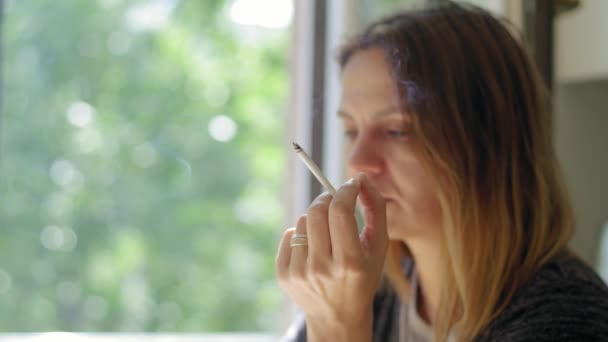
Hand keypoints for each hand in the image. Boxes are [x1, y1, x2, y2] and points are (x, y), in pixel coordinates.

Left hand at [275, 172, 387, 337]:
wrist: (338, 317)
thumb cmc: (363, 277)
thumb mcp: (378, 249)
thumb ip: (376, 210)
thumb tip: (362, 179)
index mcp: (350, 263)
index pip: (340, 211)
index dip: (345, 190)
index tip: (351, 185)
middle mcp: (322, 268)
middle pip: (317, 211)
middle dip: (328, 198)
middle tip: (336, 202)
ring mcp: (300, 273)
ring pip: (302, 221)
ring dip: (316, 219)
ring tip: (327, 235)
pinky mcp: (284, 275)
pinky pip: (289, 236)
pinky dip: (301, 235)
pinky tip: (313, 250)